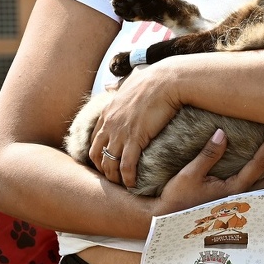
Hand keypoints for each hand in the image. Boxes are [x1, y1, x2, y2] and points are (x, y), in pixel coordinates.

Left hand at [90, 63, 180, 188]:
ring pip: (109, 163)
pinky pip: (126, 165)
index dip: (99, 154)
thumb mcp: (128, 81)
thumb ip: (117, 85)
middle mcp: (110, 124)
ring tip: (122, 185)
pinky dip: (127, 177)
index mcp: (108, 112)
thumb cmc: (154, 79)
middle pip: (98, 154)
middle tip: (113, 177)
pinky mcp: (136, 138)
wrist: (168, 80)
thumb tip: (109, 84)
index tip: (107, 162)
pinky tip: (132, 184)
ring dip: (114, 177)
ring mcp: (121, 132)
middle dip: (102, 169)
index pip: (96, 139)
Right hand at [154, 126, 263, 215]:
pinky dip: (263, 183)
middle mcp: (239, 199)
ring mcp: (236, 205)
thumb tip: (223, 133)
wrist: (165, 220)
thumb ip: (209, 154)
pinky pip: (254, 194)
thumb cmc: (176, 198)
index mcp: (233, 189)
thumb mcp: (190, 174)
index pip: (258, 163)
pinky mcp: (230, 208)